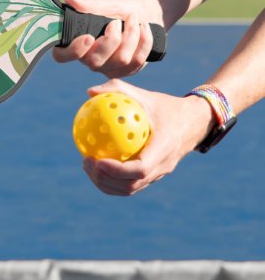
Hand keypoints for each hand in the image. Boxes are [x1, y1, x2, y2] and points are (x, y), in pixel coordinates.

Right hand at [53, 0, 162, 77]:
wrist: (144, 13)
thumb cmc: (119, 9)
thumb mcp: (106, 3)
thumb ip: (89, 4)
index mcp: (76, 43)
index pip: (62, 56)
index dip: (73, 51)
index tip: (88, 37)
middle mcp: (89, 60)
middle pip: (95, 62)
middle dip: (111, 40)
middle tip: (116, 22)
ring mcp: (108, 68)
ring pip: (121, 60)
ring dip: (131, 35)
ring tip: (133, 19)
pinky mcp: (126, 71)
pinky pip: (137, 61)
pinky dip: (144, 40)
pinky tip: (144, 28)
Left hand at [81, 79, 215, 195]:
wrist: (194, 122)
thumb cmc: (166, 106)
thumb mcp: (145, 95)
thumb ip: (118, 90)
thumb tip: (90, 92)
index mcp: (164, 148)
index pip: (140, 169)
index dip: (117, 170)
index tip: (97, 160)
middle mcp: (163, 166)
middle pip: (131, 185)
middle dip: (105, 179)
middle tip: (86, 162)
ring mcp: (159, 174)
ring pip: (130, 189)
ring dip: (106, 183)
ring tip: (88, 166)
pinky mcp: (154, 176)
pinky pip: (131, 184)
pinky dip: (112, 181)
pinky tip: (97, 165)